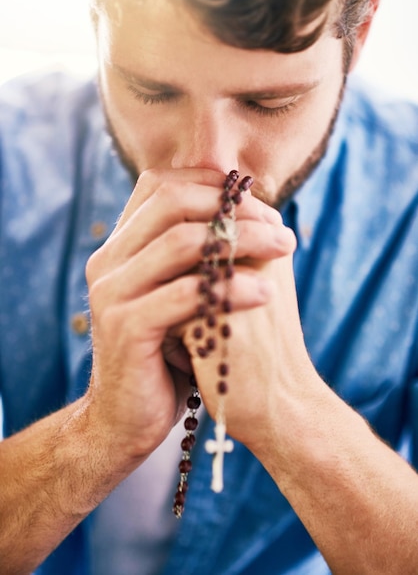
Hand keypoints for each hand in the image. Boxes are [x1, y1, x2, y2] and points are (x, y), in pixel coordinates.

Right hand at [84, 168, 294, 464]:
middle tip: (279, 225)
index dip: (211, 184)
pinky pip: (185, 293)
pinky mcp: (125, 327)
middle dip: (232, 207)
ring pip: (181, 242)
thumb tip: (249, 212)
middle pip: (171, 202)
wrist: (125, 419)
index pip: (160, 185)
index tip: (258, 201)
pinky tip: (267, 293)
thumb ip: (195, 257)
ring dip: (242, 240)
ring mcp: (111, 293)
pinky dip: (231, 288)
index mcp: (119, 247)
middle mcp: (108, 261)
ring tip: (284, 249)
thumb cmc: (164, 354)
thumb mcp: (177, 296)